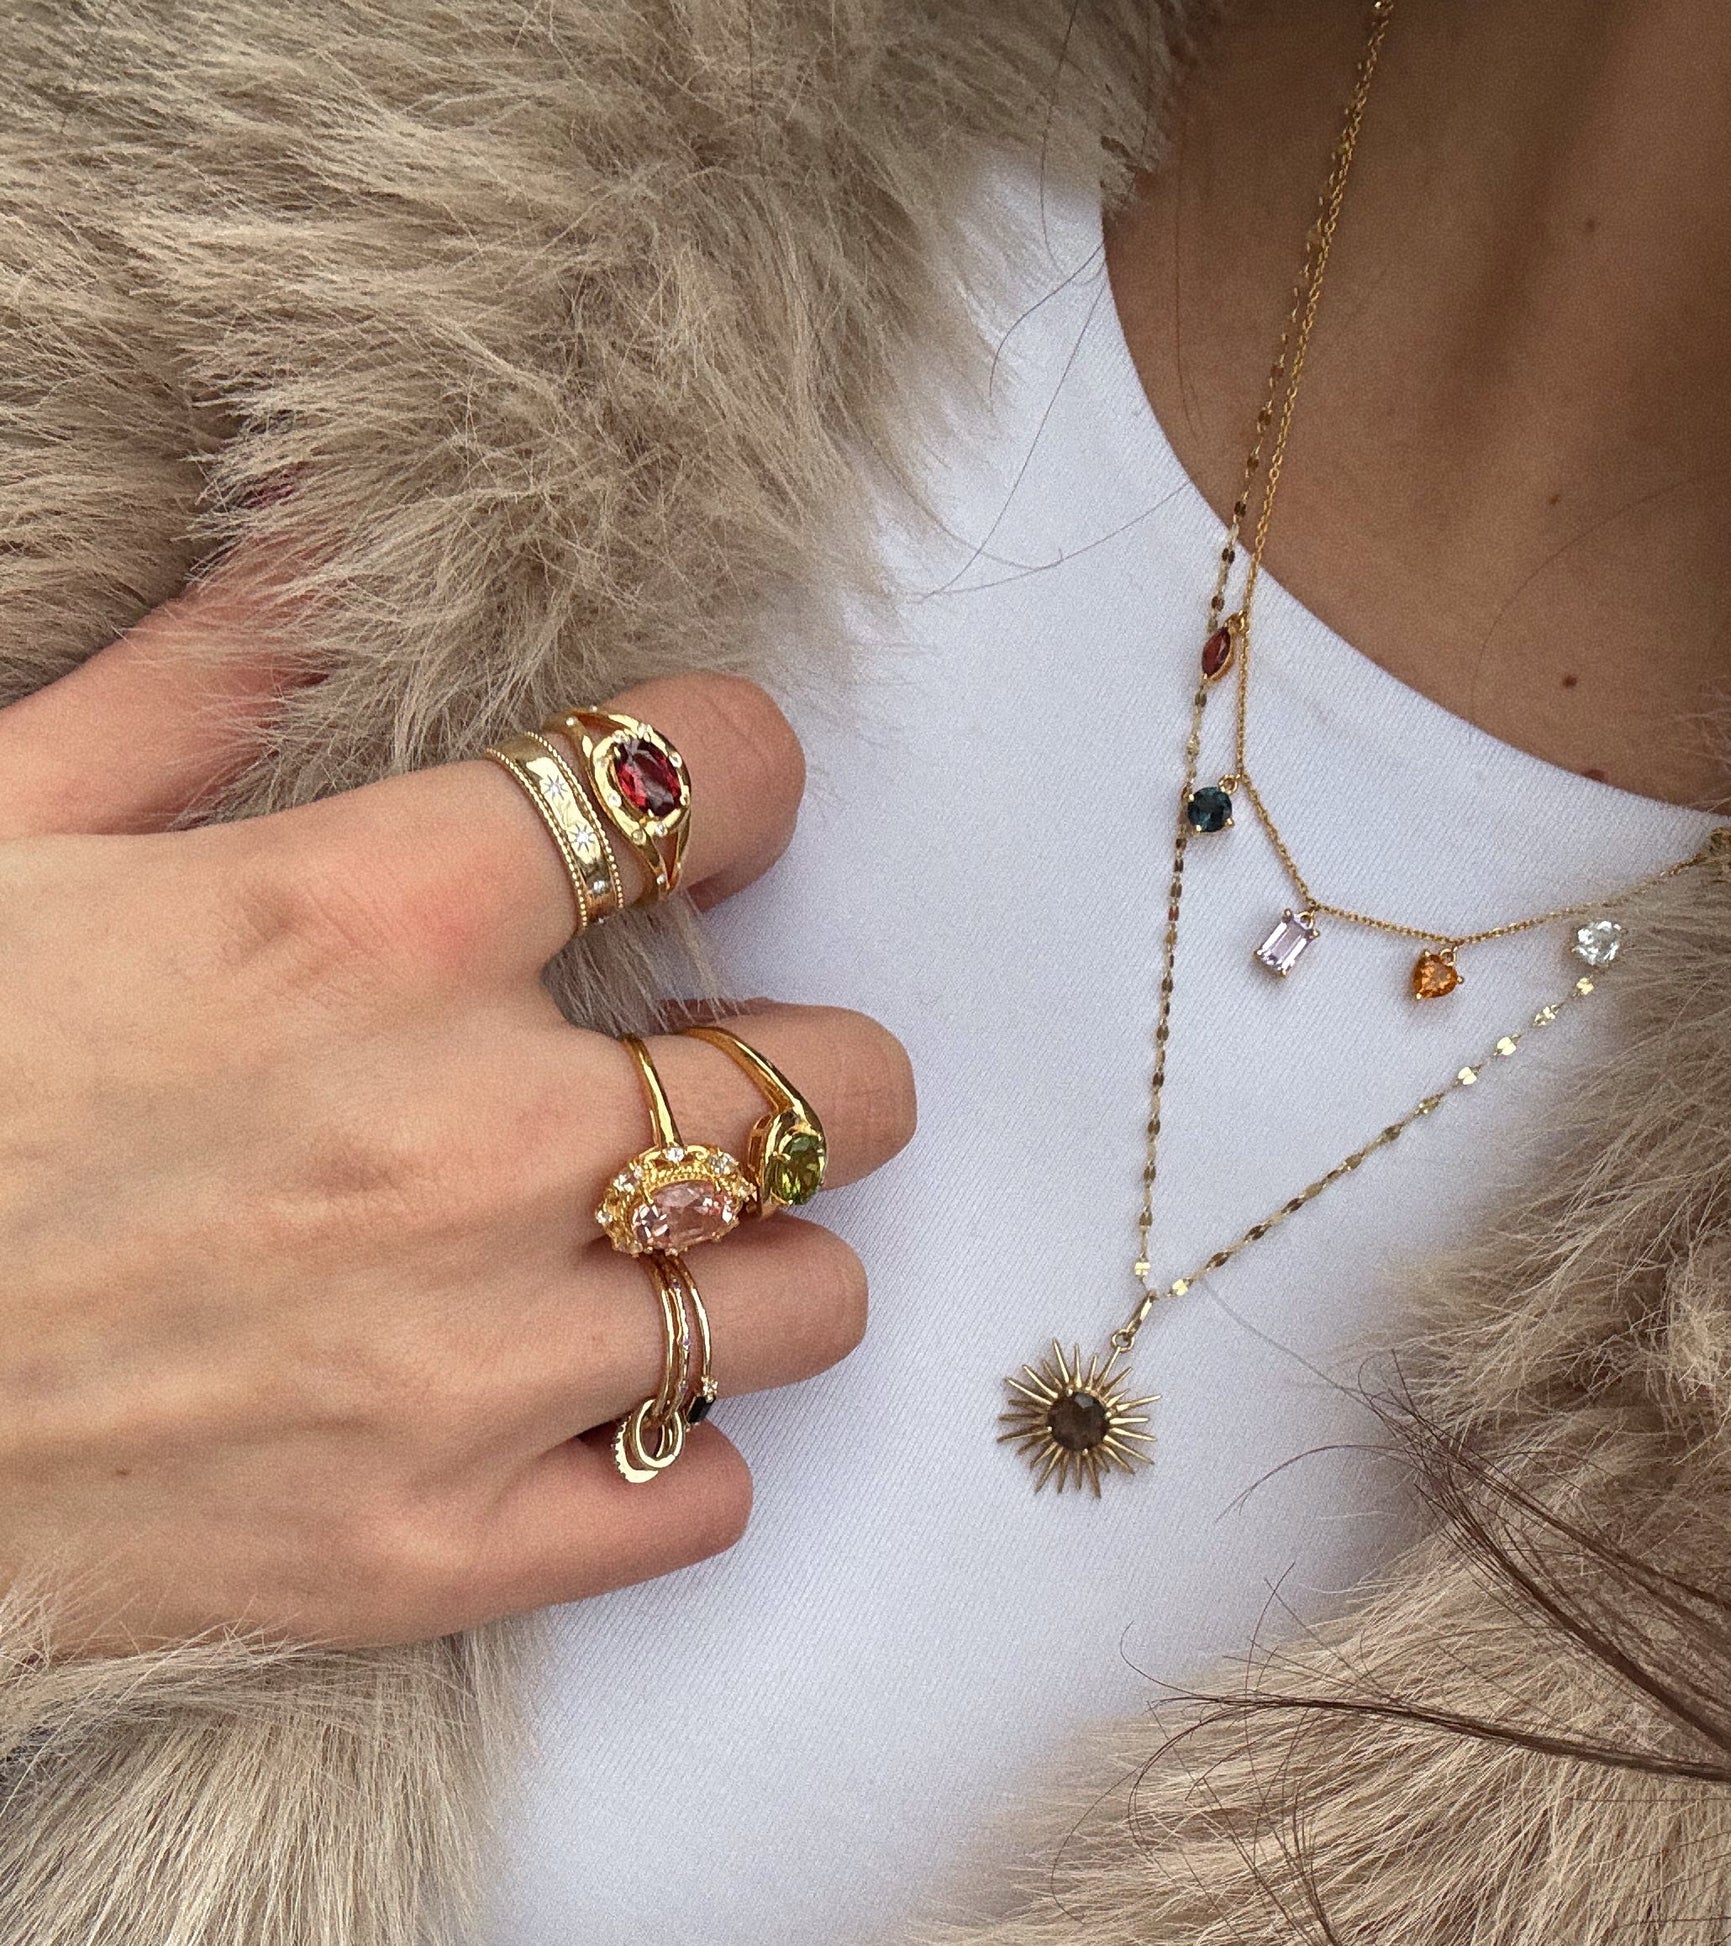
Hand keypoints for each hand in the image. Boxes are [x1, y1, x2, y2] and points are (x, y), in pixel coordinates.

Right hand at [0, 558, 913, 1652]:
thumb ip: (202, 676)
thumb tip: (319, 518)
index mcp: (364, 926)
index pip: (694, 781)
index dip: (735, 770)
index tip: (717, 796)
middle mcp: (469, 1143)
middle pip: (831, 1085)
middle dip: (809, 1059)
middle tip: (726, 1059)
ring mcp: (469, 1367)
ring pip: (802, 1301)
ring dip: (767, 1257)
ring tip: (674, 1238)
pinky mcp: (425, 1548)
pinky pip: (696, 1505)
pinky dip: (679, 1456)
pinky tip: (594, 1408)